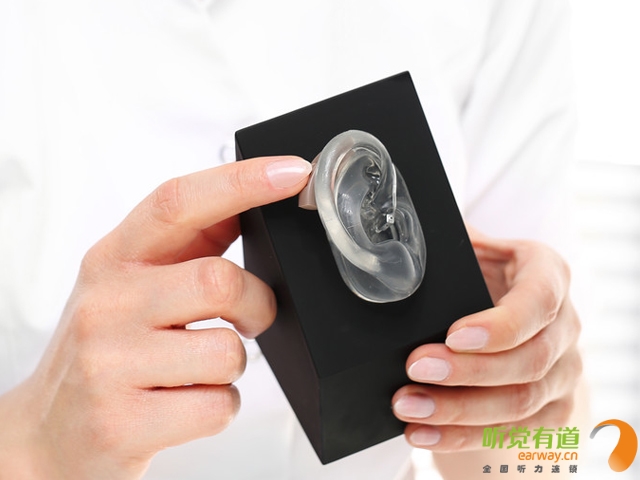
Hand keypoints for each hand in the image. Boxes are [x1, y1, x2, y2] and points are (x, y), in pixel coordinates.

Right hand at [0, 156, 310, 478]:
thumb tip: (250, 204)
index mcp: (113, 259)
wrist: (49, 433)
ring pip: (228, 352)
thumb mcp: (130, 287)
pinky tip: (185, 404)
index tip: (293, 171)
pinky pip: (219, 406)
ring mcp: (109, 364)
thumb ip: (184, 248)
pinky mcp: (123, 422)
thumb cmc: (106, 350)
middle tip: (248, 319)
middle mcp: (107, 304)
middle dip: (256, 305)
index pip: (178, 203)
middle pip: (219, 280)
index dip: (241, 181)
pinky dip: (220, 406)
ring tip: (198, 369)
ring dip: (233, 365)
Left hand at [392, 228, 581, 452]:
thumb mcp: (469, 247)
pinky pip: (512, 432)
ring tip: (408, 406)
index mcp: (548, 275)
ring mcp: (563, 371)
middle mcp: (565, 325)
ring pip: (520, 403)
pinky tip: (423, 432)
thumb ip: (448, 242)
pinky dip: (464, 436)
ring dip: (460, 411)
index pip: (537, 302)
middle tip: (416, 368)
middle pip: (530, 360)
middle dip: (468, 371)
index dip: (500, 325)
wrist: (506, 313)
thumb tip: (400, 244)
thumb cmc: (480, 273)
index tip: (452, 336)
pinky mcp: (550, 407)